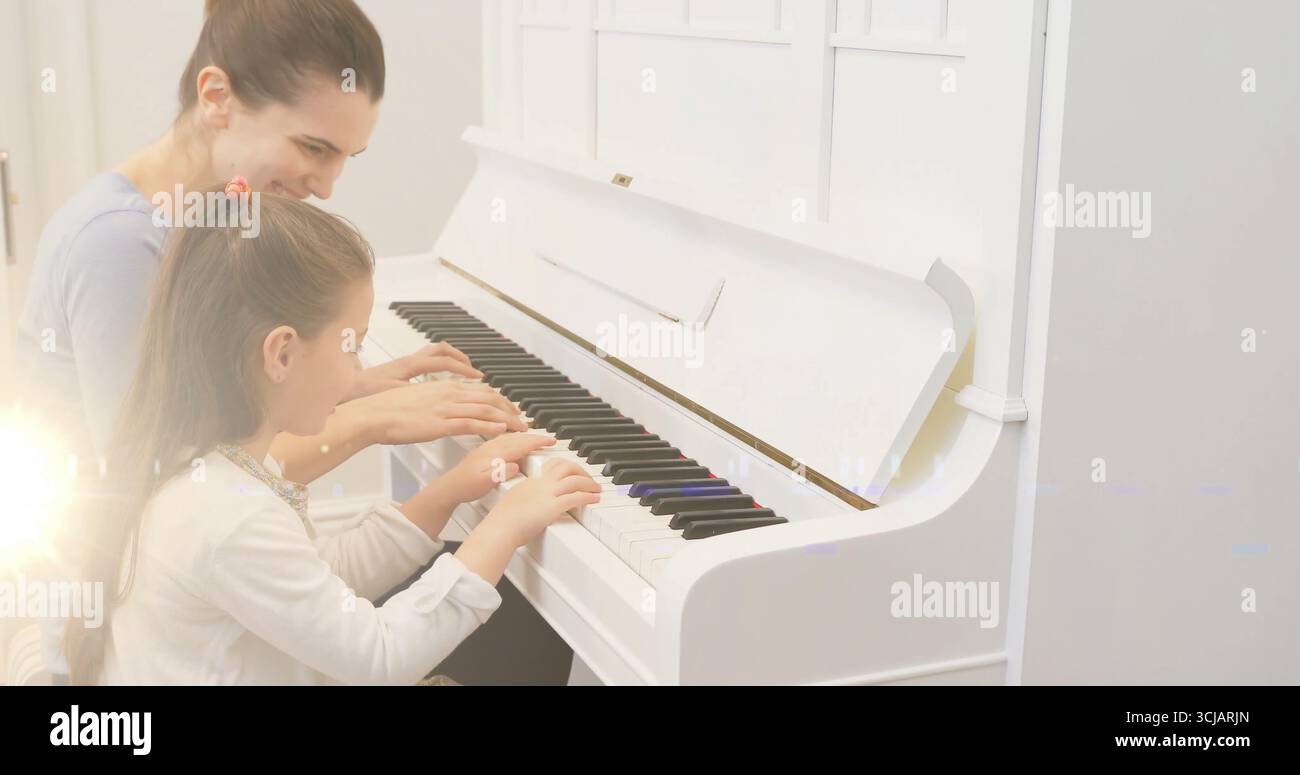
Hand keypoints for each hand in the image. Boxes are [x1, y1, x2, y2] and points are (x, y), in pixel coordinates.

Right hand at [341, 380, 526, 445]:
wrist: (373, 414)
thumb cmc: (390, 410)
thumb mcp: (420, 399)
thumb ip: (437, 401)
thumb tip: (448, 408)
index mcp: (444, 387)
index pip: (481, 390)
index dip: (500, 399)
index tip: (511, 408)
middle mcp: (448, 394)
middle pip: (489, 398)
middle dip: (509, 409)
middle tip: (522, 419)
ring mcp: (445, 408)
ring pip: (484, 410)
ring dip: (506, 419)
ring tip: (519, 427)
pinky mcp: (439, 423)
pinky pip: (470, 423)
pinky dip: (488, 426)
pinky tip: (500, 430)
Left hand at [344, 343, 482, 400]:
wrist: (343, 393)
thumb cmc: (364, 394)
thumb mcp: (395, 395)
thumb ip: (418, 395)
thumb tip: (439, 397)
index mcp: (410, 365)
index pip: (444, 361)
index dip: (464, 369)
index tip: (477, 377)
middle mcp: (408, 360)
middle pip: (441, 350)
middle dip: (460, 359)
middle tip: (473, 371)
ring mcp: (403, 364)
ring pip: (432, 353)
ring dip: (449, 359)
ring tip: (460, 370)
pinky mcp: (398, 370)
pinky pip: (424, 362)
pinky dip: (437, 366)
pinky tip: (438, 379)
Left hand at [439, 433, 556, 503]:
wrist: (450, 487)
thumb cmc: (466, 487)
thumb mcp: (486, 483)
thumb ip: (502, 472)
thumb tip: (515, 465)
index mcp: (495, 453)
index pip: (522, 443)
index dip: (538, 441)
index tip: (551, 440)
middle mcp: (492, 446)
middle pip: (518, 436)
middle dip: (535, 435)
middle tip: (549, 438)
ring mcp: (487, 447)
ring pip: (511, 435)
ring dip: (525, 434)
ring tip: (536, 436)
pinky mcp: (484, 450)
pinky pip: (503, 437)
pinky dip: (514, 435)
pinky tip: (514, 438)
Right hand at [481, 459, 600, 545]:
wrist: (500, 528)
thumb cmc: (503, 521)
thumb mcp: (514, 502)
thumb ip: (526, 499)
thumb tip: (531, 506)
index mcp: (531, 482)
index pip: (552, 465)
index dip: (566, 466)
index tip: (573, 471)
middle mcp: (541, 484)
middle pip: (567, 467)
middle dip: (581, 471)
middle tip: (589, 479)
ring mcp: (547, 494)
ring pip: (574, 480)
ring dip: (589, 483)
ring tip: (597, 489)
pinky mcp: (553, 507)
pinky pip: (576, 497)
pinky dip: (588, 496)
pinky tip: (594, 499)